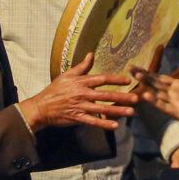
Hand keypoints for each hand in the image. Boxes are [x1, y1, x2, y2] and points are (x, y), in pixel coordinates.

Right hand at [17, 53, 136, 130]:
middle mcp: (83, 93)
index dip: (116, 79)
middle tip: (137, 98)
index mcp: (81, 82)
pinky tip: (115, 125)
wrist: (41, 107)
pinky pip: (93, 121)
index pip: (102, 79)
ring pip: (102, 108)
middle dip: (122, 96)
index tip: (128, 80)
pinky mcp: (78, 118)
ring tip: (131, 112)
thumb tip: (91, 53)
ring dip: (118, 110)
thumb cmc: (55, 90)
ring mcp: (81, 106)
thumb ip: (82, 66)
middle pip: (106, 94)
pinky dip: (104, 124)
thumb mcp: (67, 75)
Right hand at [132, 52, 178, 144]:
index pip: (161, 77)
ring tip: (136, 78)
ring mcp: (177, 104)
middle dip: (144, 77)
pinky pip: (165, 106)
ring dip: (147, 87)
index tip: (136, 65)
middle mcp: (176, 94)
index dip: (149, 72)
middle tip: (130, 68)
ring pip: (158, 94)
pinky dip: (155, 101)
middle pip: (156, 84)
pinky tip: (146, 95)